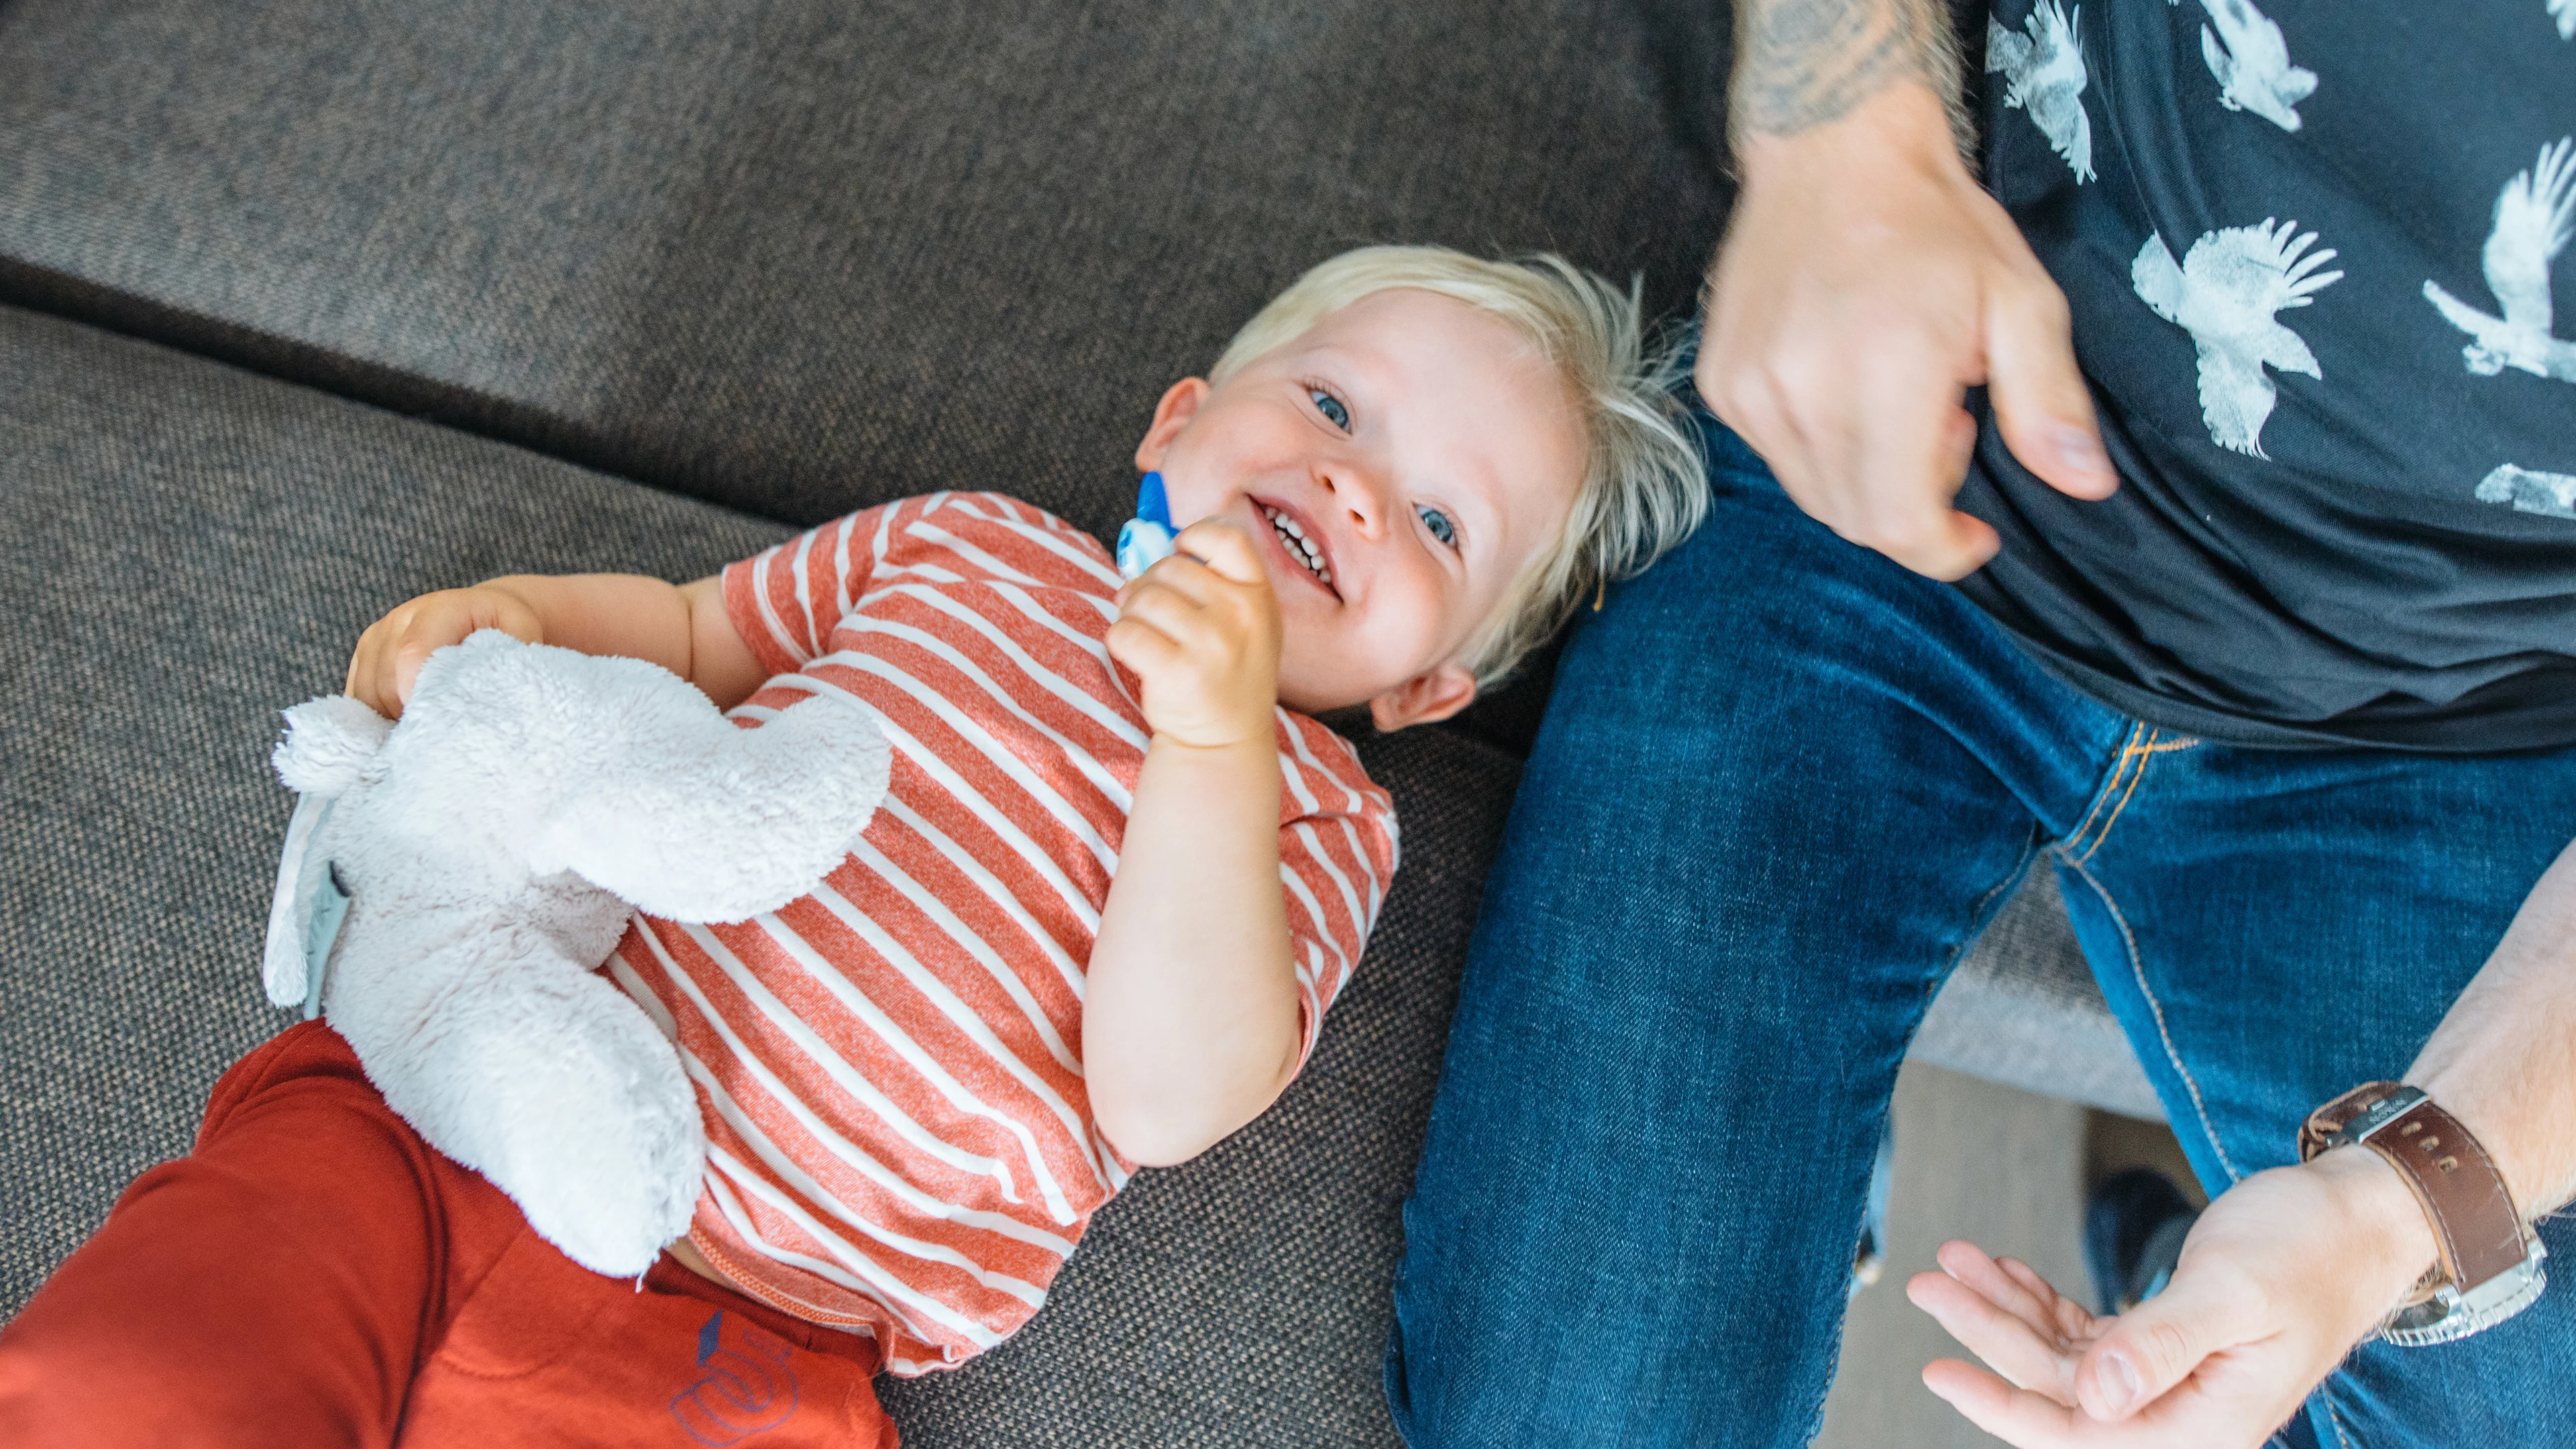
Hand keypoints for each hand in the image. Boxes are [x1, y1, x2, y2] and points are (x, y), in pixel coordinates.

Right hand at [344, 585, 543, 716]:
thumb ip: (510, 657)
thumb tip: (496, 696)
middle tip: (438, 740)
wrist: (483, 612)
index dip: (417, 692)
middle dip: (408, 714)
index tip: (434, 727)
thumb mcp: (522, 633)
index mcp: (438, 610)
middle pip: (386, 679)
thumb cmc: (506, 628)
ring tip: (425, 736)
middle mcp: (398, 620)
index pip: (413, 652)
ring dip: (390, 720)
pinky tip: (402, 731)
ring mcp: (376, 638)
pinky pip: (357, 699)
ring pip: (366, 693)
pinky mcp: (364, 658)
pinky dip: (376, 720)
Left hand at [1107, 522, 1280, 750]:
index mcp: (1259, 596)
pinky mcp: (1177, 672)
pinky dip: (1119, 639)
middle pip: (1170, 567)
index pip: (1228, 539)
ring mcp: (1211, 644)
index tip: (1180, 548)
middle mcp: (1240, 615)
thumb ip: (1211, 585)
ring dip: (1130, 612)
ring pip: (1143, 598)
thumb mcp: (1244, 624)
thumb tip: (1139, 562)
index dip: (1196, 534)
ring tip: (1143, 632)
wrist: (1226, 739)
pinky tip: (1136, 653)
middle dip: (1149, 584)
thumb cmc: (1226, 673)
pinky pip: (1125, 633)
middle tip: (1150, 611)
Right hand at [1698, 82, 2116, 580]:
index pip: (1896, 522)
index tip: (1975, 533)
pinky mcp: (1723, 383)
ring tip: (1897, 400)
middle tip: (1945, 427)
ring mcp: (1752, 389)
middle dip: (1912, 505)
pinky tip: (1849, 385)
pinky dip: (1822, 447)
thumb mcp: (2022, 300)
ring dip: (1867, 477)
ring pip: (1814, 494)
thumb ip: (2050, 400)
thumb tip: (2087, 483)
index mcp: (1886, 371)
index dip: (1942, 550)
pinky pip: (1777, 456)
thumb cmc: (1937, 224)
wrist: (1833, 151)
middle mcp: (1803, 389)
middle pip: (1855, 519)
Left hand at [1905, 1150, 2436, 1446]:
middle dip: (1988, 1334)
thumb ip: (2160, 1346)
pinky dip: (2040, 1299)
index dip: (2002, 1404)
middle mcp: (2183, 1416)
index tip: (1938, 1366)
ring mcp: (2170, 1382)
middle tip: (1929, 1279)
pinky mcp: (2163, 1346)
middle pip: (2058, 1389)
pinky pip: (2083, 1335)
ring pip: (2062, 1359)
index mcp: (2206, 1426)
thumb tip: (2094, 1398)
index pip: (2080, 1434)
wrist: (2358, 1217)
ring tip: (1956, 1258)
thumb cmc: (2310, 1248)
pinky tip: (2004, 1267)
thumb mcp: (2232, 1292)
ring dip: (2007, 1308)